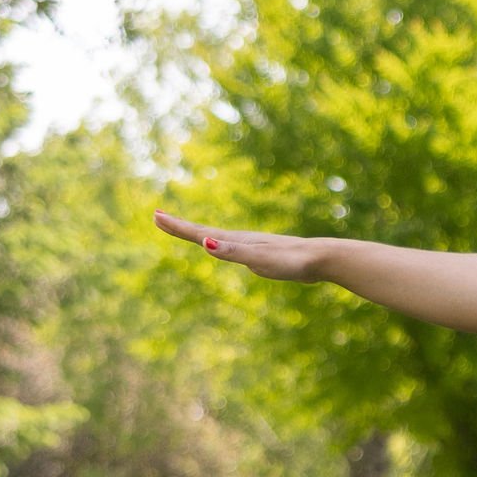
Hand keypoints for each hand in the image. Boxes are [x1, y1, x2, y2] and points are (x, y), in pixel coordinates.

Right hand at [154, 208, 321, 282]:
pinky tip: (218, 246)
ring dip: (196, 233)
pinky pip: (230, 247)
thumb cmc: (291, 261)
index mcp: (236, 241)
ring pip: (216, 238)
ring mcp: (250, 246)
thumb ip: (232, 252)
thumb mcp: (259, 259)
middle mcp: (241, 240)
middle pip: (203, 232)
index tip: (155, 216)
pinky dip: (217, 244)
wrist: (321, 258)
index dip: (177, 227)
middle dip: (180, 226)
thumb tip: (204, 243)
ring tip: (182, 229)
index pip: (199, 233)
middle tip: (157, 217)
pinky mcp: (261, 254)